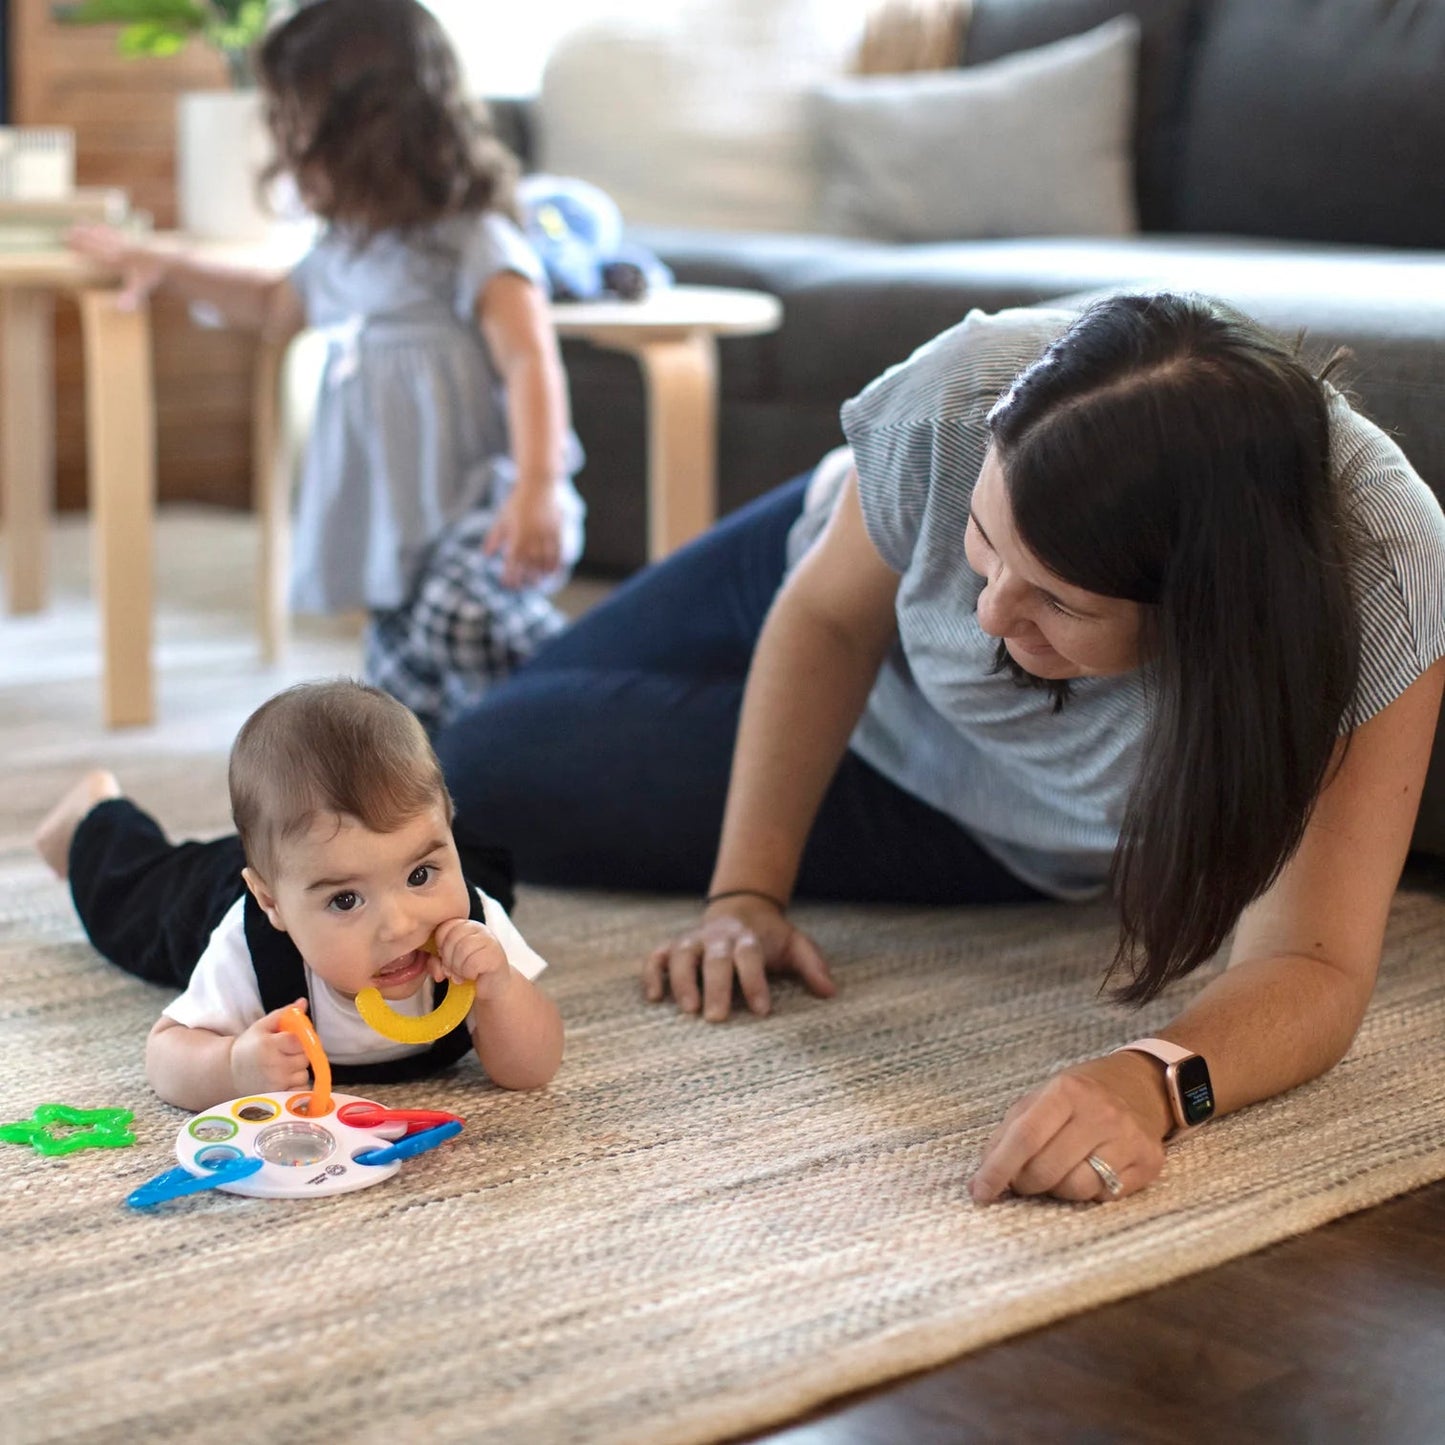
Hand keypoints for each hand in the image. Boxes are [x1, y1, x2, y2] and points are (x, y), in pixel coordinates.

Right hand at [66, 224, 167, 310]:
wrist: (170, 260)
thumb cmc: (153, 275)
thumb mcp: (141, 288)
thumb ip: (130, 297)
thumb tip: (121, 308)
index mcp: (119, 259)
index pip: (95, 253)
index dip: (81, 248)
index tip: (68, 244)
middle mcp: (120, 248)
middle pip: (97, 242)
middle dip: (81, 237)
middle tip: (64, 232)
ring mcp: (126, 243)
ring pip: (105, 235)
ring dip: (91, 230)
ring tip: (78, 223)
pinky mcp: (132, 241)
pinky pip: (115, 233)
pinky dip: (106, 229)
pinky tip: (99, 226)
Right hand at [230, 999, 312, 1095]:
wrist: (230, 1073)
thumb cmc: (249, 1046)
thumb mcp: (262, 1026)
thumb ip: (284, 1013)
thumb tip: (303, 1002)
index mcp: (270, 1045)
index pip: (300, 1040)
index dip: (299, 1039)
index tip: (291, 1040)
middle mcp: (274, 1066)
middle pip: (305, 1057)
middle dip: (299, 1054)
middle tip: (285, 1053)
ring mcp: (277, 1084)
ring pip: (304, 1074)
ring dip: (297, 1070)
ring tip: (282, 1067)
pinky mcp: (278, 1097)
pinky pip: (300, 1090)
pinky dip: (296, 1085)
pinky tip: (284, 1080)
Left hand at [430, 917, 512, 1002]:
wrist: (494, 986)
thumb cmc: (470, 971)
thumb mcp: (449, 962)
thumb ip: (437, 958)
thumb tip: (436, 964)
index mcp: (465, 925)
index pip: (443, 928)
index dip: (441, 947)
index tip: (446, 959)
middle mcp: (478, 928)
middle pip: (452, 938)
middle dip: (448, 960)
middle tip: (453, 971)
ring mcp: (489, 940)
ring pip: (462, 949)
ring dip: (458, 968)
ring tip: (462, 975)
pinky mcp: (496, 956)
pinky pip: (473, 963)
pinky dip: (469, 974)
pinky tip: (473, 976)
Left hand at [483, 483, 565, 587]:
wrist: (538, 484)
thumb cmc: (517, 502)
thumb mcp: (502, 518)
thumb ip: (494, 537)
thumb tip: (485, 555)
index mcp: (517, 533)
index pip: (512, 560)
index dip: (509, 574)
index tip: (507, 584)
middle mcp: (532, 535)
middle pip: (529, 563)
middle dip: (526, 577)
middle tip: (523, 587)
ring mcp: (546, 533)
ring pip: (545, 560)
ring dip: (541, 574)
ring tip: (537, 582)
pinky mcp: (558, 530)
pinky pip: (558, 552)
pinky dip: (555, 564)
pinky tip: (552, 572)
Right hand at [643, 897, 835, 1021]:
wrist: (742, 907)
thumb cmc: (769, 938)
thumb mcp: (795, 944)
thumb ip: (812, 965)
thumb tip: (830, 992)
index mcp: (748, 939)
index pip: (750, 957)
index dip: (755, 982)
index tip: (762, 1010)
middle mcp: (718, 938)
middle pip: (715, 959)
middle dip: (715, 987)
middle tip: (716, 1018)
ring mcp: (693, 941)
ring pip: (681, 955)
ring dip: (682, 980)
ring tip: (688, 1009)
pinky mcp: (674, 948)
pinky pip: (657, 957)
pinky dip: (653, 973)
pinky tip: (655, 997)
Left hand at [968, 1053, 1170, 1204]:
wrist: (1140, 1087)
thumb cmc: (1079, 1096)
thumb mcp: (1040, 1099)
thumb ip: (1009, 1133)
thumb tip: (983, 1177)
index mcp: (1067, 1091)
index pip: (1025, 1137)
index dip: (998, 1169)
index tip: (979, 1192)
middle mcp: (1101, 1113)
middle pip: (1047, 1169)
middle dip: (1025, 1183)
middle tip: (1023, 1178)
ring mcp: (1128, 1138)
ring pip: (1076, 1188)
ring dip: (1057, 1190)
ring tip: (1058, 1172)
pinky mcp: (1148, 1162)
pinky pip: (1105, 1196)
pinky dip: (1088, 1192)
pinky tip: (1088, 1172)